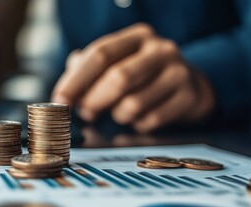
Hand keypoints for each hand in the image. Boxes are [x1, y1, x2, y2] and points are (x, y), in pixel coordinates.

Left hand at [52, 23, 214, 132]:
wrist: (190, 84)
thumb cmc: (143, 75)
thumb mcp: (118, 62)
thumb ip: (88, 70)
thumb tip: (64, 93)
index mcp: (137, 37)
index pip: (100, 54)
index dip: (76, 80)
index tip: (60, 100)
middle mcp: (160, 50)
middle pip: (118, 78)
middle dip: (94, 100)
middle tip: (85, 113)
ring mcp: (179, 72)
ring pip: (133, 104)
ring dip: (117, 115)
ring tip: (117, 113)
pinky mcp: (189, 97)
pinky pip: (150, 121)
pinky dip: (137, 125)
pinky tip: (139, 119)